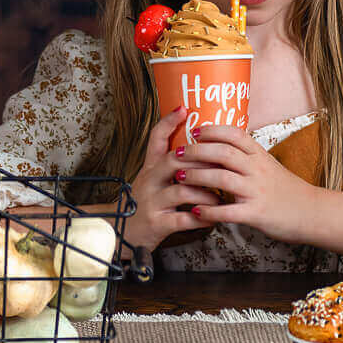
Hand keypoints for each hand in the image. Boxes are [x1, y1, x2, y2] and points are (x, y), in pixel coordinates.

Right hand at [121, 106, 215, 253]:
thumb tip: (198, 151)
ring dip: (205, 193)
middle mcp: (149, 181)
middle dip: (200, 161)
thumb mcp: (152, 181)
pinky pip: (183, 219)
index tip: (184, 108)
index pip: (156, 139)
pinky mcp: (157, 223)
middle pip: (173, 161)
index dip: (169, 122)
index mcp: (150, 168)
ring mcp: (152, 202)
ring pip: (182, 191)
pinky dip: (202, 218)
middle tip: (220, 163)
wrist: (122, 233)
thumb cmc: (145, 205)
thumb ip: (170, 168)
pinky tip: (212, 218)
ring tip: (219, 196)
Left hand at [178, 124, 320, 244]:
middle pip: (223, 153)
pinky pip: (228, 211)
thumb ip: (247, 157)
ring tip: (180, 177)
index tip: (194, 130)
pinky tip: (196, 210)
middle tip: (178, 153)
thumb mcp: (268, 165)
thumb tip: (220, 146)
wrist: (312, 213)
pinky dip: (209, 210)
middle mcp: (258, 170)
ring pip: (222, 178)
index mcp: (260, 155)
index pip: (235, 135)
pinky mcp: (257, 214)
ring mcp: (257, 191)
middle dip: (197, 151)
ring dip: (198, 177)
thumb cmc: (286, 189)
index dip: (213, 130)